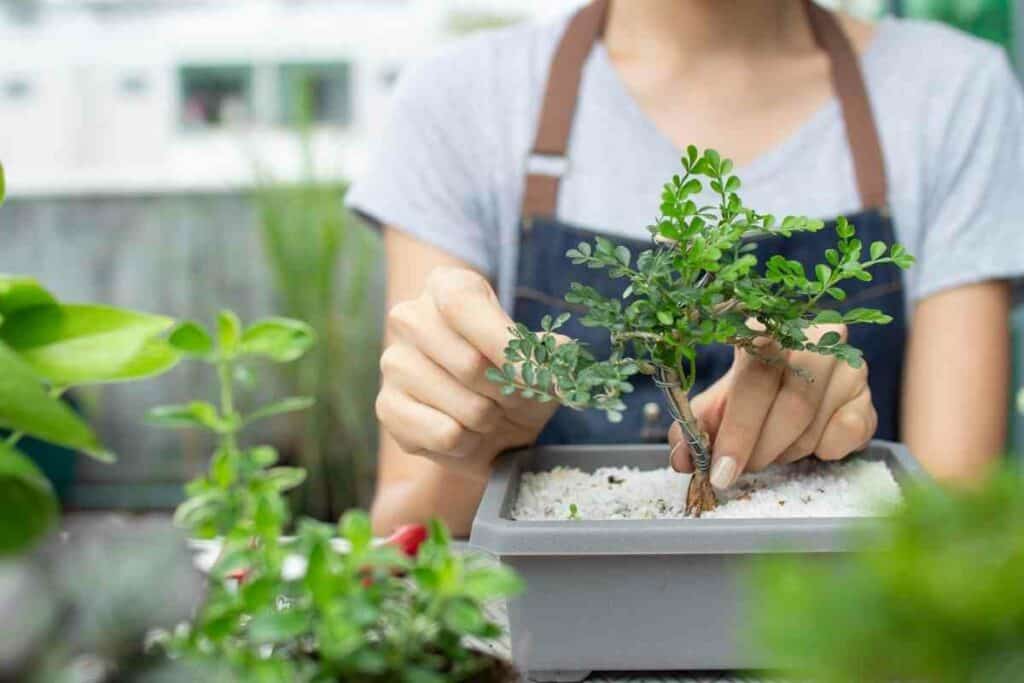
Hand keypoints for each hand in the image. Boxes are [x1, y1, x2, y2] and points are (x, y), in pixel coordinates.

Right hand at [376, 268, 557, 475]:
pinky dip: (467, 443)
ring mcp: (393, 363)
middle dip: (506, 393)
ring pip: (463, 406)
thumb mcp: (541, 362)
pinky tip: (463, 433)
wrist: (489, 429)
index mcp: (445, 286)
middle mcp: (409, 318)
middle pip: (469, 363)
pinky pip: (444, 435)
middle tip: (512, 399)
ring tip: (487, 415)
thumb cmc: (513, 380)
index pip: (463, 307)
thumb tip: (564, 352)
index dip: (504, 347)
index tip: (538, 378)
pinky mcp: (386, 407)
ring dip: (490, 421)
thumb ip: (551, 355)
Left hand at [668, 324, 876, 489]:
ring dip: (786, 452)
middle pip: (792, 405)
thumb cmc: (752, 391)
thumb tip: (682, 459)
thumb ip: (697, 427)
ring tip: (771, 448)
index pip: (756, 376)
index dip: (738, 430)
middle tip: (743, 467)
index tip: (721, 470)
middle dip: (761, 448)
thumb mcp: (719, 402)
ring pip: (816, 425)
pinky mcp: (869, 394)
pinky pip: (847, 434)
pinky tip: (808, 442)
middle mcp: (817, 337)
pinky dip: (822, 450)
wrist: (798, 380)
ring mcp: (849, 365)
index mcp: (770, 327)